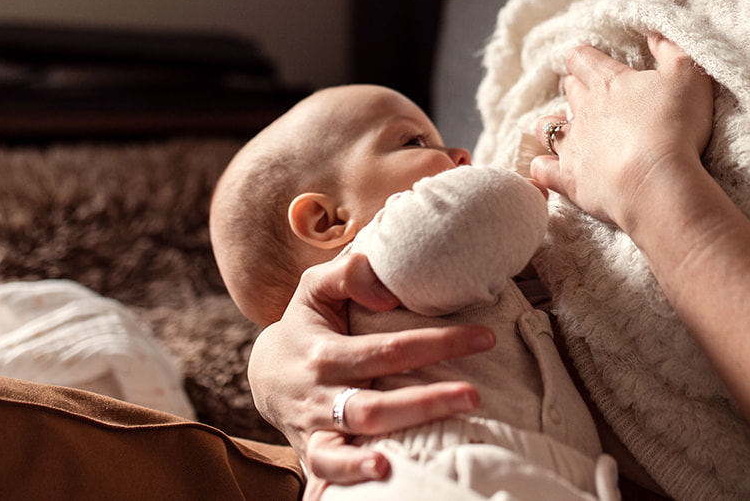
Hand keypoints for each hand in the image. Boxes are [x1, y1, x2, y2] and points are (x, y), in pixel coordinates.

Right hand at [248, 252, 494, 482]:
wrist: (264, 374)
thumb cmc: (305, 325)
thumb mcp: (315, 288)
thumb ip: (348, 274)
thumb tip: (386, 292)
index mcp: (325, 352)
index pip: (389, 348)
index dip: (438, 343)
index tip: (485, 338)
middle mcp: (319, 394)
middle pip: (374, 404)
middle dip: (426, 402)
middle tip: (474, 396)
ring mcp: (315, 428)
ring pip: (350, 442)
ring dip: (392, 443)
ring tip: (433, 445)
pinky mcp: (313, 454)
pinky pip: (326, 472)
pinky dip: (351, 476)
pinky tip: (383, 474)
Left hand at [529, 33, 712, 232]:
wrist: (658, 183)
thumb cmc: (675, 126)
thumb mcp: (687, 76)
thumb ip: (671, 49)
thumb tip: (655, 32)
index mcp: (608, 82)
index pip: (583, 58)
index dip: (584, 57)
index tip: (588, 59)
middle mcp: (584, 110)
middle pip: (569, 89)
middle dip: (574, 86)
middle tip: (584, 90)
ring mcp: (574, 145)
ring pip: (547, 126)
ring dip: (552, 123)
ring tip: (563, 126)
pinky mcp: (570, 179)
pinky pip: (543, 169)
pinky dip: (542, 166)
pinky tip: (545, 166)